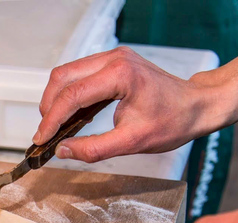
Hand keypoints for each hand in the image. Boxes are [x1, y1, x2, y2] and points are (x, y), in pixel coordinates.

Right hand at [33, 46, 226, 162]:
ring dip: (55, 99)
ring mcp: (112, 57)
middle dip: (48, 107)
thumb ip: (94, 148)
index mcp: (120, 75)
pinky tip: (69, 114)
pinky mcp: (112, 62)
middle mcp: (113, 59)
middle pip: (62, 78)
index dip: (51, 119)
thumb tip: (63, 150)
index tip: (41, 139)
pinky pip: (78, 73)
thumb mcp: (132, 143)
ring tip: (55, 126)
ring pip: (67, 73)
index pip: (72, 95)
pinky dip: (67, 94)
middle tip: (46, 134)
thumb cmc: (173, 121)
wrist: (196, 105)